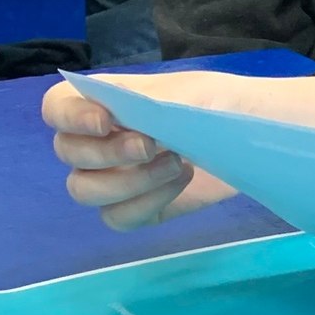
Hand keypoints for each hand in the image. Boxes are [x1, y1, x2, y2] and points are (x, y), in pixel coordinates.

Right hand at [46, 70, 314, 228]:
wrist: (257, 136)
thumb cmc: (218, 103)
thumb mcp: (191, 95)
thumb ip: (151, 106)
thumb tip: (122, 119)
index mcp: (104, 102)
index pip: (57, 108)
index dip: (70, 117)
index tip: (107, 122)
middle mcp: (99, 140)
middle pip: (68, 153)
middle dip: (109, 152)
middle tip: (154, 145)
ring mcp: (115, 177)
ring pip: (84, 190)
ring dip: (127, 182)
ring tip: (176, 164)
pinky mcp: (138, 207)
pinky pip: (116, 219)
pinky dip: (143, 205)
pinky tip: (180, 184)